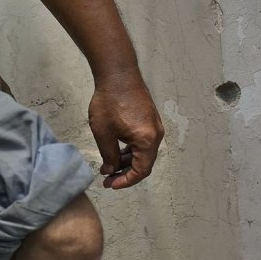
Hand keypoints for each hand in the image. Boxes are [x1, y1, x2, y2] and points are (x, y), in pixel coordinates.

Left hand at [90, 70, 164, 188]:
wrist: (118, 74)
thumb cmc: (110, 102)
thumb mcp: (104, 133)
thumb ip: (109, 155)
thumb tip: (111, 170)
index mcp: (147, 140)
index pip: (141, 170)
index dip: (126, 181)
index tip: (110, 185)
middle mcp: (156, 135)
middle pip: (145, 163)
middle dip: (126, 173)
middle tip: (108, 179)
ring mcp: (155, 127)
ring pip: (144, 153)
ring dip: (128, 162)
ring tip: (109, 166)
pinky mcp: (150, 120)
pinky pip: (144, 142)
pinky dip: (132, 151)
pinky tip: (117, 151)